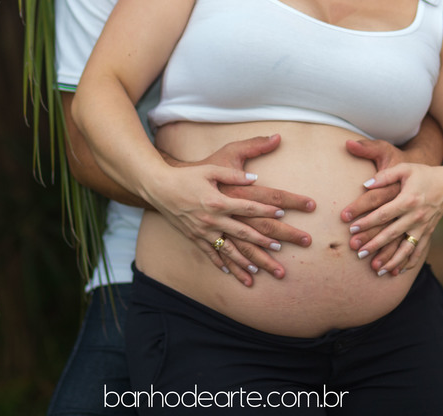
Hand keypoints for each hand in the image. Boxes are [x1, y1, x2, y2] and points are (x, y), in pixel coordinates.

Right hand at [163, 134, 314, 285]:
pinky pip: (210, 254)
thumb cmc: (187, 176)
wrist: (159, 188)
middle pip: (244, 233)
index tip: (283, 214)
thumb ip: (234, 175)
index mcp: (218, 201)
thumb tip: (255, 177)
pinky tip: (231, 273)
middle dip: (264, 242)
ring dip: (245, 261)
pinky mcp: (194, 237)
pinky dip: (222, 264)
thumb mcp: (211, 169)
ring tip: (260, 270)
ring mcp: (203, 231)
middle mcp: (212, 219)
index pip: (248, 207)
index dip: (266, 209)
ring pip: (229, 249)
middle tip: (282, 249)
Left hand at [347, 162, 442, 276]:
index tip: (352, 229)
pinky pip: (418, 251)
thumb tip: (364, 185)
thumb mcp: (405, 169)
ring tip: (376, 270)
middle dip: (374, 245)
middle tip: (358, 253)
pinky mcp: (428, 234)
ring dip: (391, 260)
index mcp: (408, 200)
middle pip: (391, 234)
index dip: (367, 222)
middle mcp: (416, 216)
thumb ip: (385, 176)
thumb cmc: (424, 174)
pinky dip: (409, 263)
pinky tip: (397, 272)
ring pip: (405, 248)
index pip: (383, 214)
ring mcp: (423, 227)